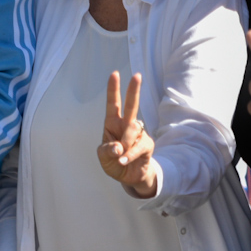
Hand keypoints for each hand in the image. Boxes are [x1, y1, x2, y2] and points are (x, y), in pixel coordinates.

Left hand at [97, 72, 159, 196]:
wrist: (129, 177)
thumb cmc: (114, 162)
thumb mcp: (104, 157)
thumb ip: (107, 151)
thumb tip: (118, 147)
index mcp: (112, 124)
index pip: (113, 104)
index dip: (113, 89)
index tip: (114, 74)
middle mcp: (126, 125)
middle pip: (131, 105)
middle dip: (134, 90)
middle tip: (137, 76)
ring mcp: (138, 133)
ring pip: (132, 130)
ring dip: (124, 143)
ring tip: (120, 155)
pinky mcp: (147, 144)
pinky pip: (138, 146)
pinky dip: (129, 155)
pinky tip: (123, 161)